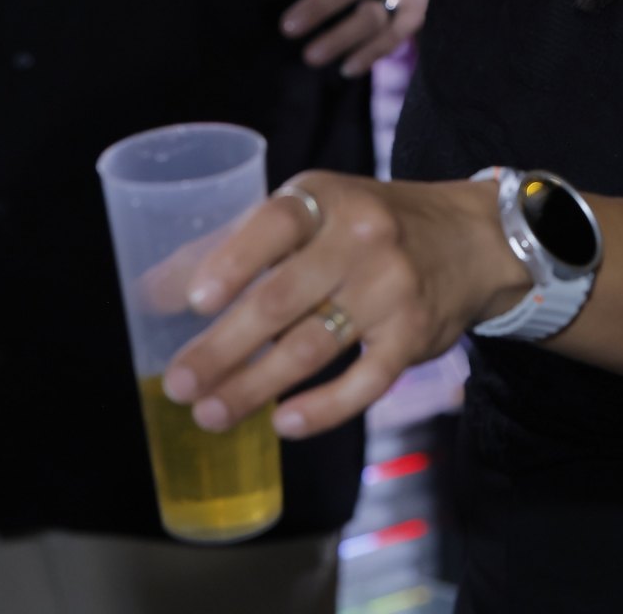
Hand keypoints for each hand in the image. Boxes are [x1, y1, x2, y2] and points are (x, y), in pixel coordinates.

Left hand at [158, 173, 529, 440]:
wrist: (470, 239)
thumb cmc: (367, 226)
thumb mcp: (310, 214)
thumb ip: (235, 245)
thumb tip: (152, 291)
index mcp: (323, 199)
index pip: (272, 225)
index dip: (231, 262)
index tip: (193, 303)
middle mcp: (360, 238)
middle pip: (281, 299)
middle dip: (223, 348)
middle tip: (180, 386)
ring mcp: (391, 288)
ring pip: (313, 346)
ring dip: (256, 387)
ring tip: (212, 414)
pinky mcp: (413, 335)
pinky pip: (365, 381)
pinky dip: (323, 407)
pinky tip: (283, 424)